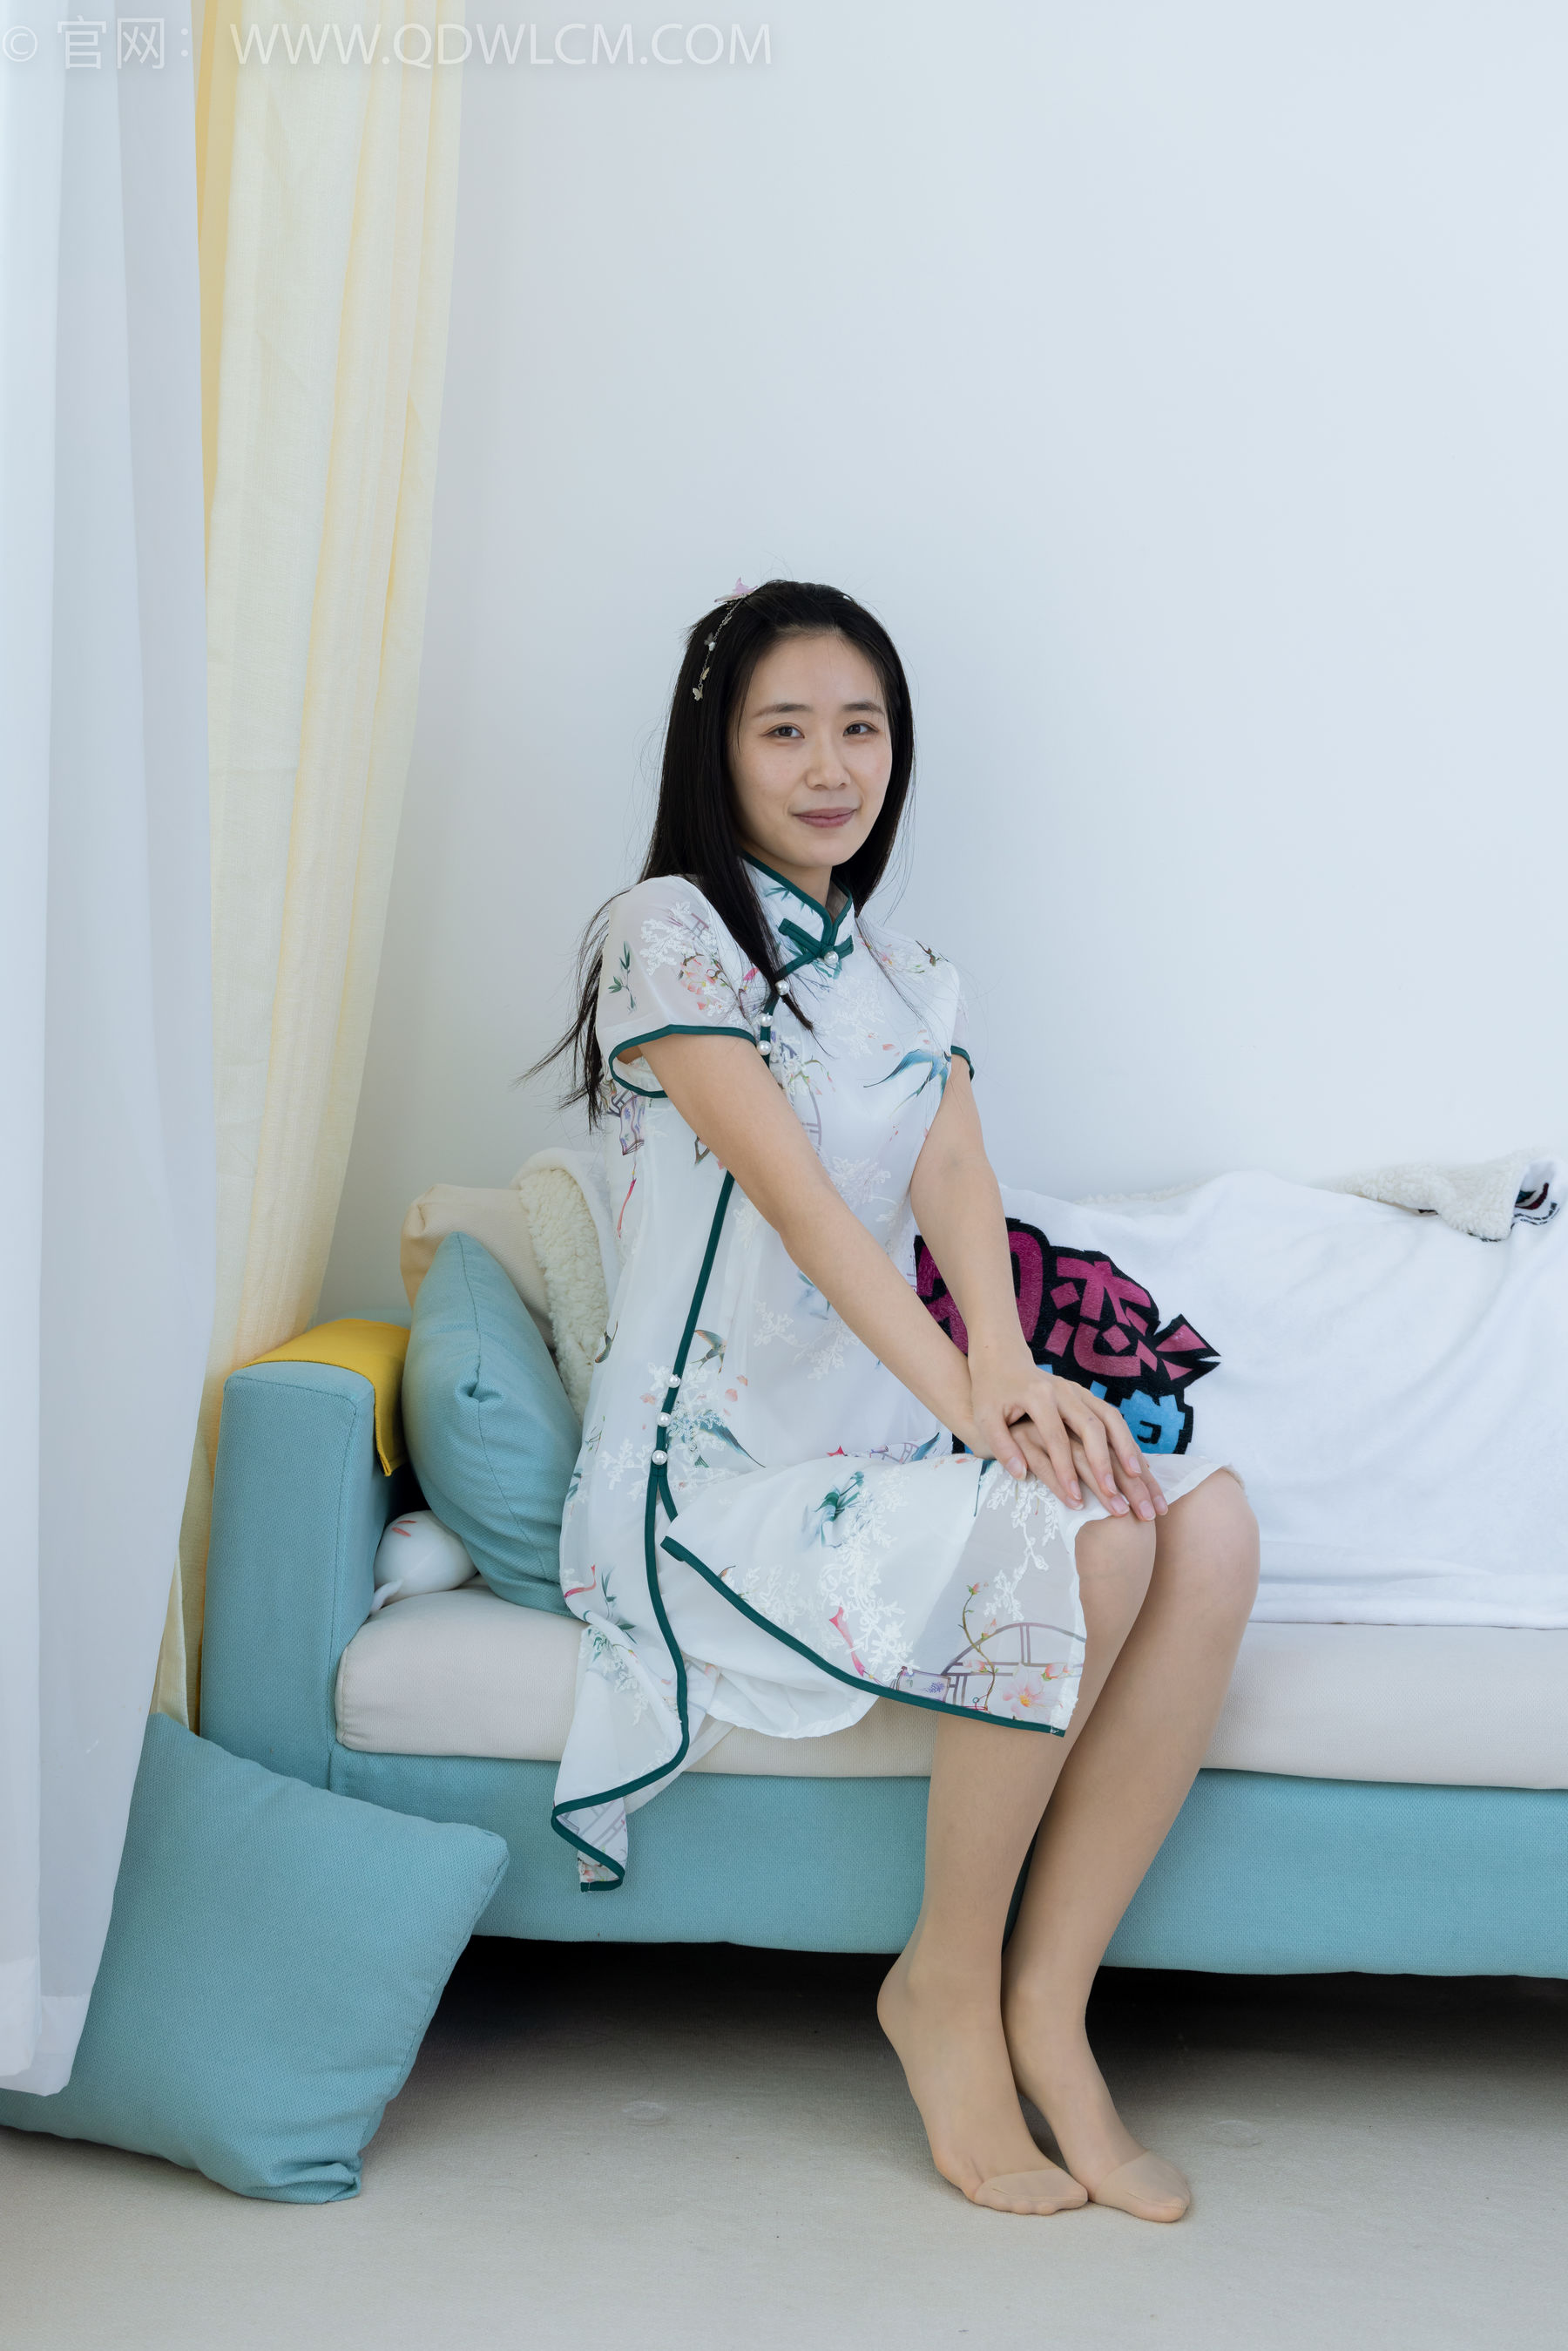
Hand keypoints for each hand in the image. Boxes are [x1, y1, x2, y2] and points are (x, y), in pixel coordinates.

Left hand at [959, 1347, 1166, 1523]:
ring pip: (1111, 1417)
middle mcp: (1063, 1390)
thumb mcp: (986, 1418)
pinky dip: (1125, 1438)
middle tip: (1113, 1492)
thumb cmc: (990, 1392)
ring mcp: (1078, 1390)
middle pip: (1092, 1426)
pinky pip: (1112, 1416)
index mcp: (1038, 1396)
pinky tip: (1133, 1459)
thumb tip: (1021, 1475)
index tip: (1075, 1497)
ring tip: (1138, 1477)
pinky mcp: (1085, 1395)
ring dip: (1125, 1447)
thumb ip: (1002, 1446)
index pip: (1056, 1438)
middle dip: (1104, 1461)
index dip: (1065, 1469)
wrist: (1002, 1359)